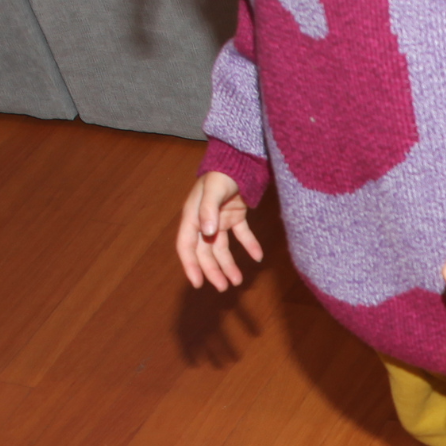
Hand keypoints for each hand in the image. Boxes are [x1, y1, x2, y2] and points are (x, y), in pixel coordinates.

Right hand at [176, 171, 262, 290]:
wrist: (240, 158)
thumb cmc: (222, 172)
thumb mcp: (213, 190)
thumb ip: (209, 210)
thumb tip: (207, 232)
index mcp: (192, 216)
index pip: (187, 246)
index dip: (190, 266)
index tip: (197, 283)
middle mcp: (204, 221)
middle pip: (205, 252)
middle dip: (213, 271)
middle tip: (224, 287)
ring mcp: (220, 219)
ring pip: (222, 248)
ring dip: (229, 264)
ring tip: (238, 281)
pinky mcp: (236, 216)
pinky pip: (242, 235)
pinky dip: (250, 245)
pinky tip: (258, 257)